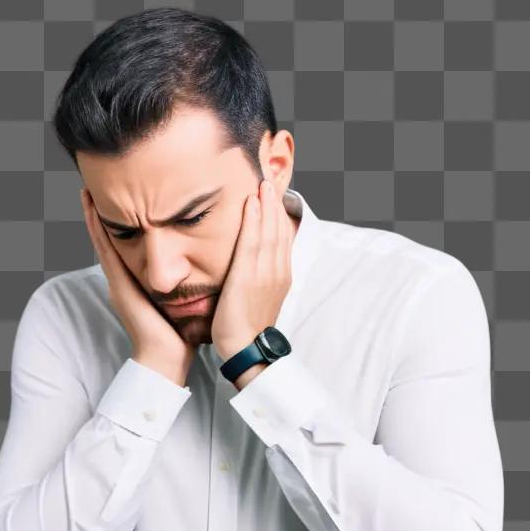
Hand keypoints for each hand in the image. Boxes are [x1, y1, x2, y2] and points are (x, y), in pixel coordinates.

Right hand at [79, 187, 195, 377]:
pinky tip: (93, 211)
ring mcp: (118, 282)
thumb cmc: (179, 336)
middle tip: (94, 188)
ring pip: (103, 242)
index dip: (121, 224)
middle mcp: (124, 280)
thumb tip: (205, 269)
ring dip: (93, 217)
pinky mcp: (119, 285)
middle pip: (109, 240)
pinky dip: (97, 231)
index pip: (127, 246)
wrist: (166, 358)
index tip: (120, 200)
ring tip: (87, 192)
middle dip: (102, 216)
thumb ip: (187, 285)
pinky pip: (106, 252)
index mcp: (137, 283)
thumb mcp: (183, 301)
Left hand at [210, 178, 291, 360]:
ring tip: (263, 184)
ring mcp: (266, 274)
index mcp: (282, 276)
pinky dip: (253, 221)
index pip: (283, 239)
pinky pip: (252, 242)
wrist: (246, 349)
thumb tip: (253, 268)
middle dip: (276, 205)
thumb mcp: (259, 298)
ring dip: (266, 205)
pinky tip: (251, 203)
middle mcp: (278, 271)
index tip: (274, 197)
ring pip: (269, 232)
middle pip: (279, 231)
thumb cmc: (247, 328)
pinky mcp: (249, 277)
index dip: (279, 217)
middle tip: (270, 181)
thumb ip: (259, 278)